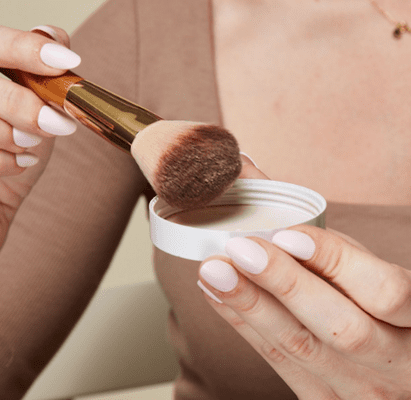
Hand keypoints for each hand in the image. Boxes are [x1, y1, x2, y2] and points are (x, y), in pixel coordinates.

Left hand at [198, 226, 410, 397]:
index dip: (336, 261)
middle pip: (340, 328)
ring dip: (250, 305)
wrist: (396, 372)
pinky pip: (277, 362)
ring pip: (300, 349)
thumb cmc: (383, 311)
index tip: (287, 235)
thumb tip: (275, 223)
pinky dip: (242, 324)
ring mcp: (361, 391)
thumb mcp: (378, 276)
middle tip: (240, 250)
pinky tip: (215, 294)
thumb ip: (339, 254)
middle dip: (283, 283)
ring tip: (214, 271)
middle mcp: (399, 366)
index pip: (386, 292)